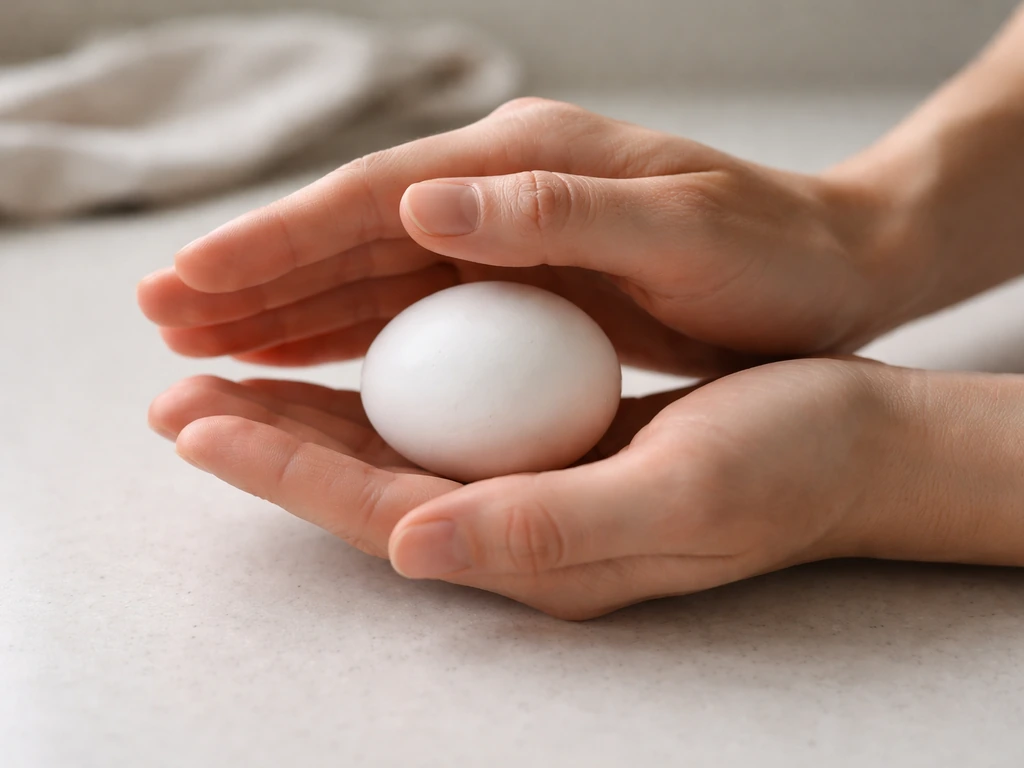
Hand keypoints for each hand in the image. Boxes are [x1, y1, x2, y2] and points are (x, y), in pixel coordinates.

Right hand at [138, 98, 914, 376]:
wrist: (831, 267)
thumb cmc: (770, 254)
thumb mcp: (681, 230)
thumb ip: (555, 213)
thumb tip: (423, 203)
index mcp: (523, 163)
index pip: (375, 199)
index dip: (278, 241)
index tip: (192, 281)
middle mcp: (499, 191)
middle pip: (351, 233)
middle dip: (253, 275)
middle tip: (160, 318)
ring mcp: (506, 236)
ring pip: (369, 274)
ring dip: (284, 308)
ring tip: (204, 341)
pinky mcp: (521, 280)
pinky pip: (414, 309)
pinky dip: (348, 331)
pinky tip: (303, 356)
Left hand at [149, 357, 905, 618]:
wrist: (852, 448)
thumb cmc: (783, 468)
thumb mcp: (677, 496)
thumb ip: (547, 528)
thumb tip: (414, 544)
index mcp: (536, 556)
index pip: (380, 512)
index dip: (283, 469)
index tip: (197, 421)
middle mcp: (519, 534)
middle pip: (365, 490)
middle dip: (267, 447)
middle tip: (179, 398)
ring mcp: (533, 493)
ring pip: (393, 458)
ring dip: (307, 421)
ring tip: (229, 384)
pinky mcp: (551, 454)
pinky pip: (443, 429)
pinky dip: (381, 396)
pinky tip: (346, 367)